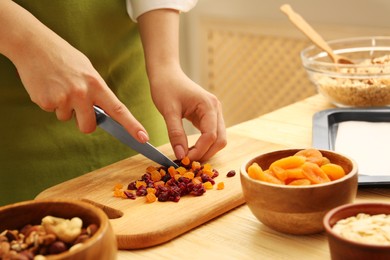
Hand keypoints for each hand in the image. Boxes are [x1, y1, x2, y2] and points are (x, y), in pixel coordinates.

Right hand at [0, 0, 148, 142]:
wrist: (33, 45)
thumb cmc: (64, 57)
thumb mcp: (87, 70)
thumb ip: (95, 91)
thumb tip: (101, 111)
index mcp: (96, 85)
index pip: (119, 110)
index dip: (132, 126)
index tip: (143, 138)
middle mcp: (82, 93)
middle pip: (88, 127)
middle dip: (83, 122)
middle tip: (76, 106)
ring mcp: (64, 98)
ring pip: (66, 118)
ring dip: (63, 108)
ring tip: (58, 86)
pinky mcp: (46, 101)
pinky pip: (51, 111)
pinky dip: (49, 102)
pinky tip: (47, 86)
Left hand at [138, 8, 226, 160]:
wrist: (166, 73)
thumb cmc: (165, 87)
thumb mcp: (168, 111)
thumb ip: (175, 134)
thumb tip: (181, 156)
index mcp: (209, 106)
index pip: (211, 136)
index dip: (199, 151)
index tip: (184, 161)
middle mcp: (216, 109)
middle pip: (220, 140)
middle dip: (205, 153)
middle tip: (187, 162)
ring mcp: (215, 112)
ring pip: (218, 139)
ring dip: (206, 150)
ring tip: (188, 157)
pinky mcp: (209, 116)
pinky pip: (211, 134)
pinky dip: (203, 144)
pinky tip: (190, 149)